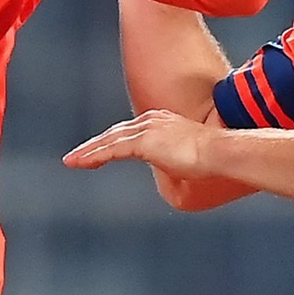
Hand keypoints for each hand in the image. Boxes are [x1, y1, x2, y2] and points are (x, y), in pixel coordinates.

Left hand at [64, 109, 220, 179]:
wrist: (221, 151)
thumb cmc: (215, 157)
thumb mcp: (191, 159)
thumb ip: (178, 161)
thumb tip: (180, 174)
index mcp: (163, 122)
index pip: (130, 132)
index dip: (112, 140)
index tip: (100, 149)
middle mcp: (152, 120)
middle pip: (115, 133)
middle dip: (95, 144)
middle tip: (77, 156)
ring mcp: (148, 128)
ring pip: (110, 140)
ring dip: (88, 151)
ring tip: (72, 161)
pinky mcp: (144, 141)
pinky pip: (112, 150)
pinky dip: (94, 156)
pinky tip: (80, 163)